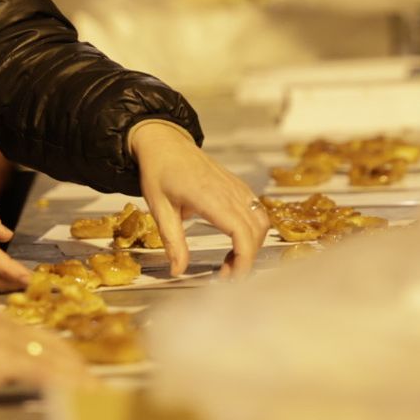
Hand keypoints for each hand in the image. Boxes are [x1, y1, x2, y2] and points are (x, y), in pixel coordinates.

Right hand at [0, 311, 89, 392]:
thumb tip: (8, 370)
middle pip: (56, 347)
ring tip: (96, 395)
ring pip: (55, 360)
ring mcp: (7, 342)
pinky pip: (42, 373)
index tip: (82, 373)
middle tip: (97, 387)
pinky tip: (75, 396)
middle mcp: (9, 326)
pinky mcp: (2, 361)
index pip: (44, 338)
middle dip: (80, 369)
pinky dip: (63, 385)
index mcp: (0, 320)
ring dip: (79, 380)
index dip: (67, 357)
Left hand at [130, 122, 268, 277]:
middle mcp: (229, 190)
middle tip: (225, 276)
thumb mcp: (159, 208)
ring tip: (230, 261)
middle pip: (255, 231)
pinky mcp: (238, 186)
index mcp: (208, 196)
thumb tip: (178, 271)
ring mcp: (237, 187)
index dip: (243, 259)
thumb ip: (172, 241)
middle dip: (246, 259)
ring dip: (252, 245)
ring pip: (261, 221)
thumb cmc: (159, 172)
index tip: (231, 278)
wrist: (165, 142)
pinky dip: (253, 232)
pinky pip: (257, 210)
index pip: (240, 232)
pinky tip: (234, 242)